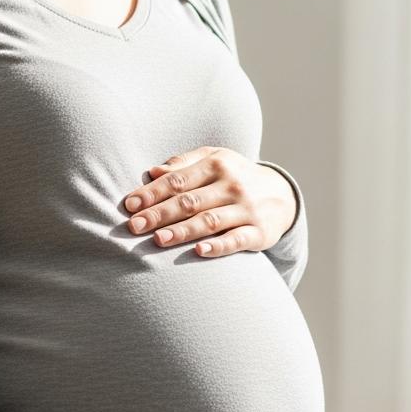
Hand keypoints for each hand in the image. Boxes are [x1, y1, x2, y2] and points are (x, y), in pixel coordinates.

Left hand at [122, 147, 296, 257]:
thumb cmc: (233, 176)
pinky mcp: (260, 232)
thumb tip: (151, 172)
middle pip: (189, 201)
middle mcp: (232, 185)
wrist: (281, 195)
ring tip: (158, 239)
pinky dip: (219, 246)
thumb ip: (182, 165)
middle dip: (159, 214)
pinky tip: (200, 251)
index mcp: (216, 164)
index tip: (129, 205)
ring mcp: (246, 209)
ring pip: (209, 221)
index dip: (152, 193)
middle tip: (134, 226)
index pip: (178, 180)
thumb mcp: (213, 160)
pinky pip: (237, 240)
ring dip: (182, 231)